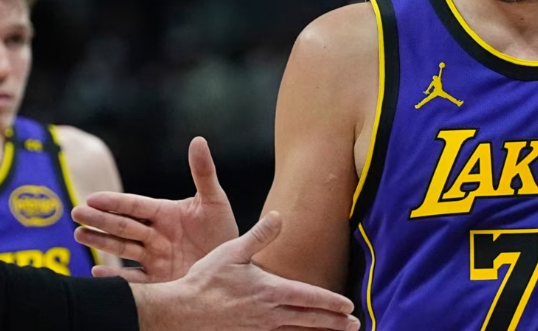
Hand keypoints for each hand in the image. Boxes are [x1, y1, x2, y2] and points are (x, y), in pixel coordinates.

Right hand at [72, 137, 238, 281]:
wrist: (233, 263)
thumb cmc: (223, 229)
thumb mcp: (214, 200)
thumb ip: (204, 172)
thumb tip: (198, 139)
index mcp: (165, 213)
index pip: (134, 205)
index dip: (114, 202)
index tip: (92, 198)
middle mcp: (155, 234)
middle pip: (123, 224)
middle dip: (99, 219)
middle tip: (75, 214)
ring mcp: (154, 257)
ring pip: (122, 247)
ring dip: (100, 241)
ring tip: (79, 234)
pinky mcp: (158, 280)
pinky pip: (134, 278)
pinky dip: (116, 277)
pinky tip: (96, 272)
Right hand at [132, 211, 359, 330]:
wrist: (183, 311)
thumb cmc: (206, 280)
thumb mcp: (232, 251)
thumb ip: (258, 235)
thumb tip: (278, 216)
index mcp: (269, 290)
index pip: (308, 296)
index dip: (330, 302)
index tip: (349, 306)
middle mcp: (269, 312)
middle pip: (308, 318)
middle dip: (333, 322)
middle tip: (354, 325)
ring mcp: (259, 327)